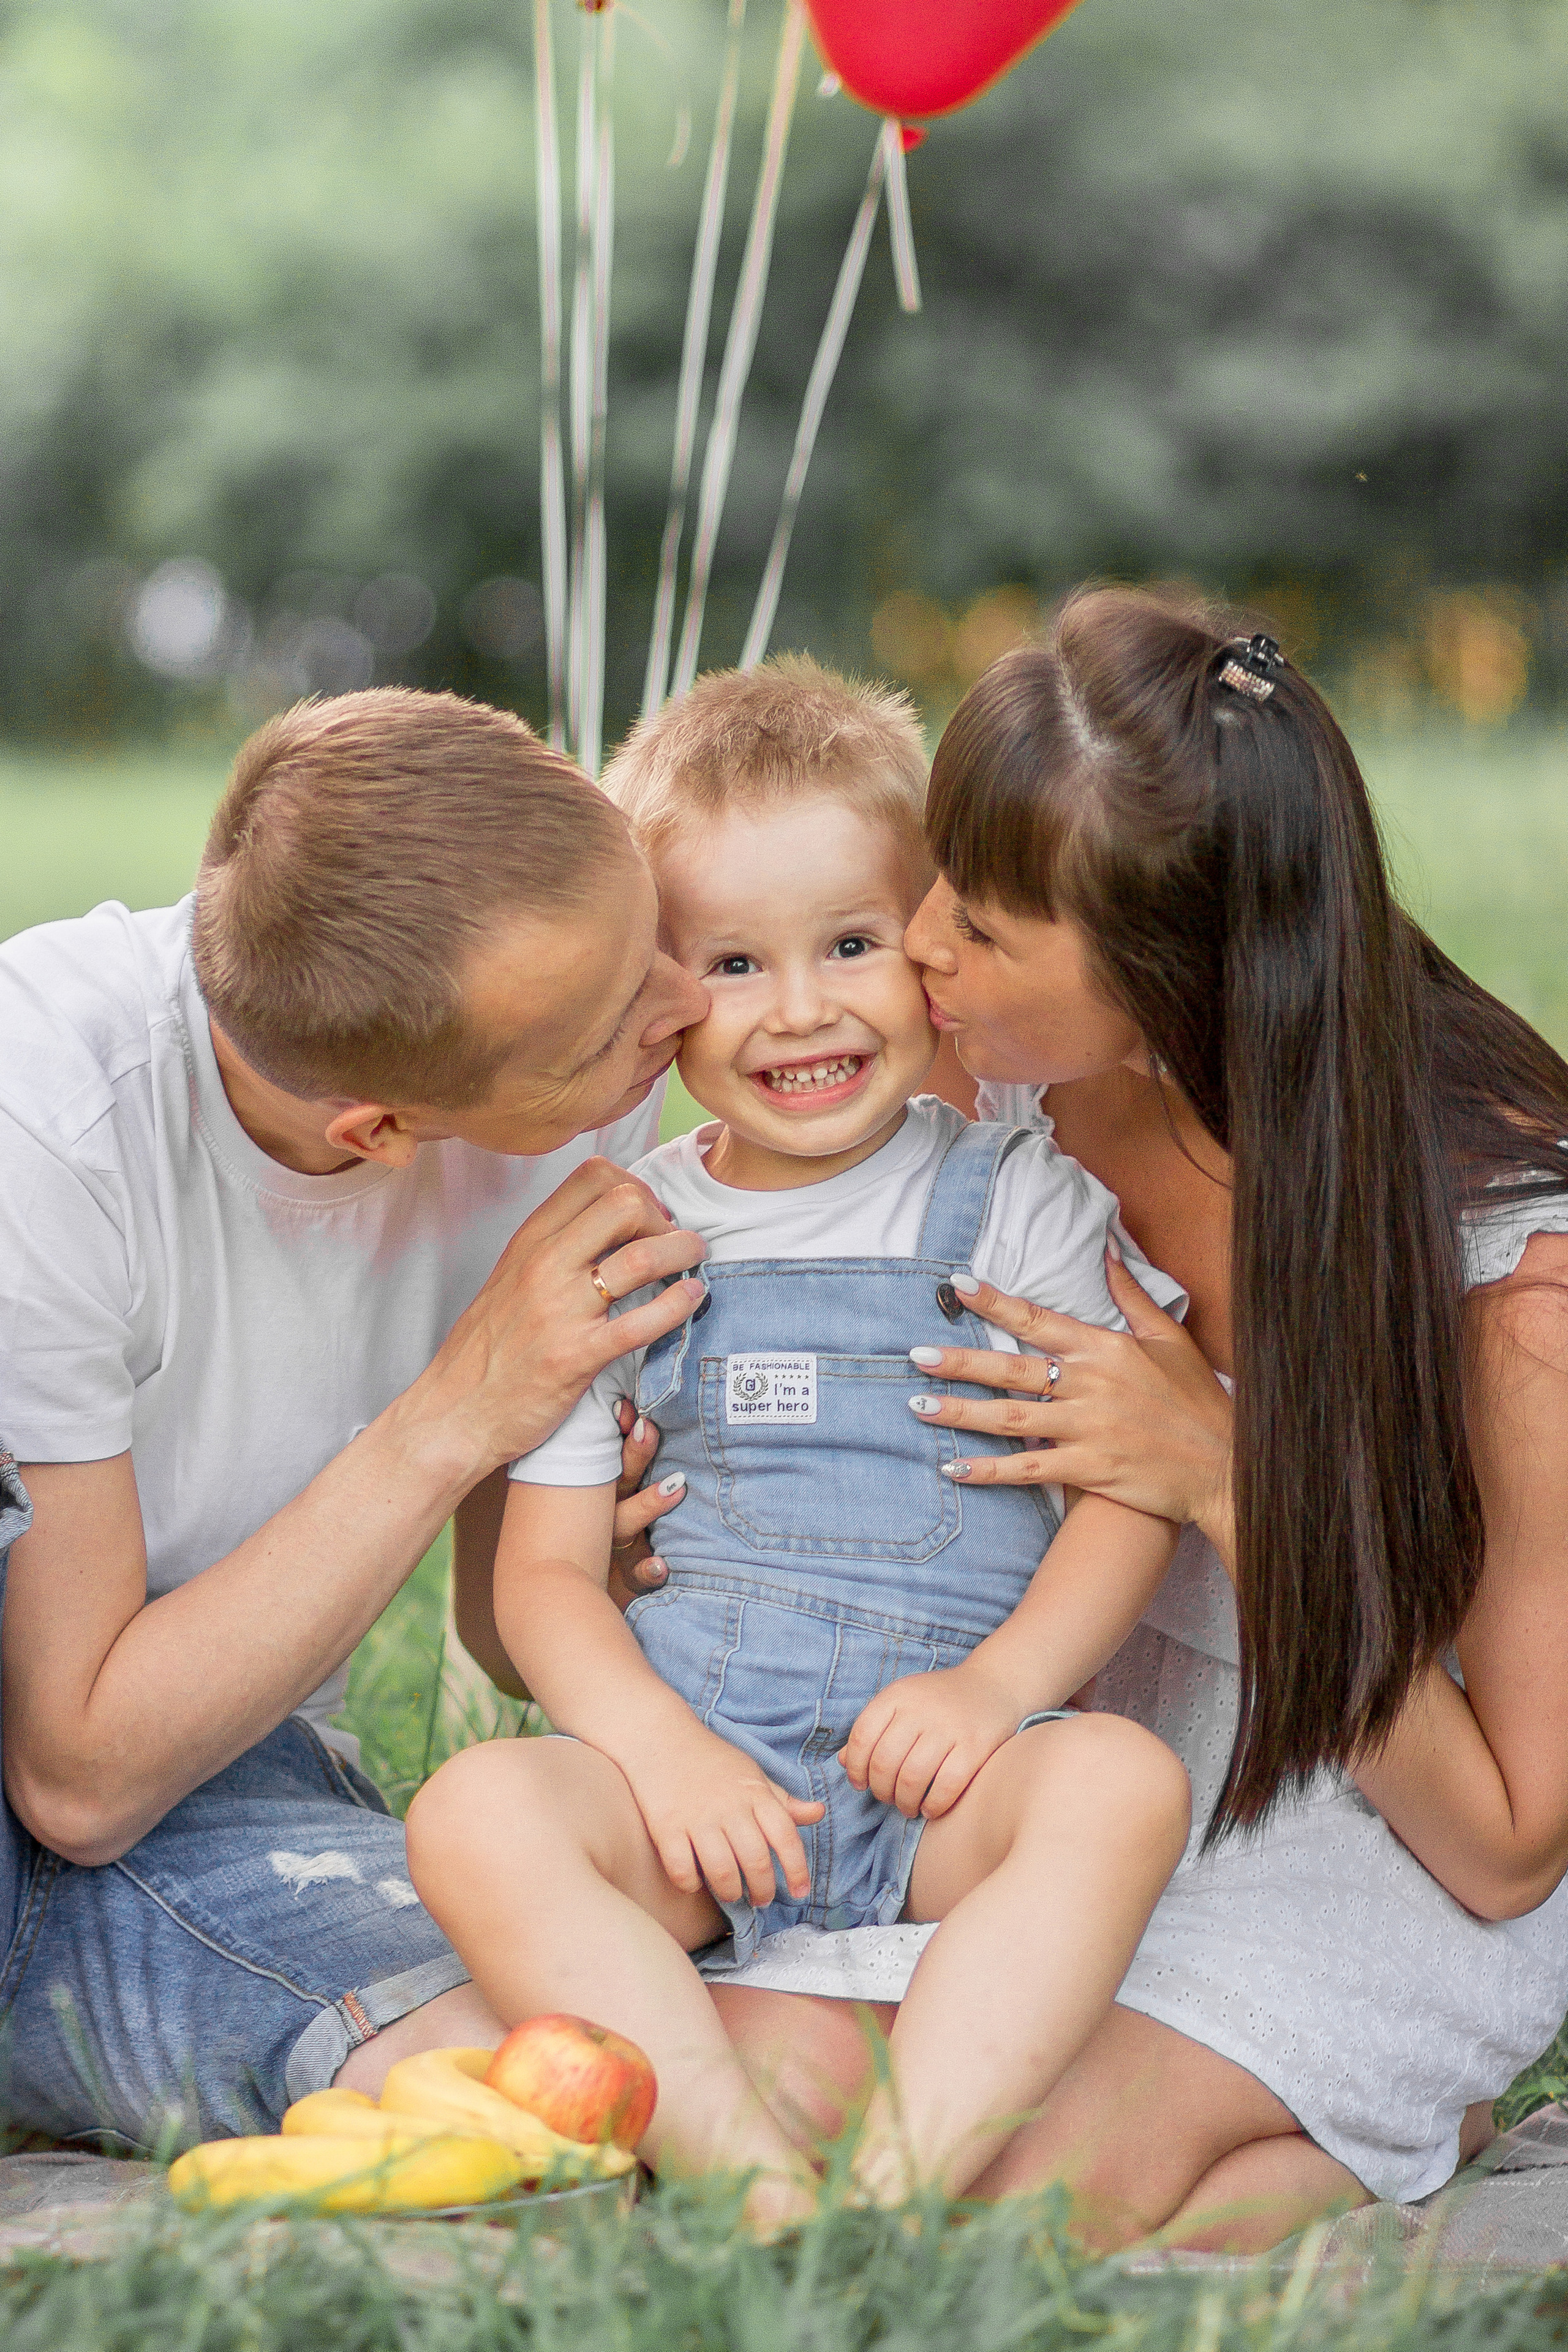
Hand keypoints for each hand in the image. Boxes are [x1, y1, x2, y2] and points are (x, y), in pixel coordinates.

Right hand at [415, 1157, 706, 1472]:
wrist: (453, 1413)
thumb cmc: (485, 1351)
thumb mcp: (509, 1280)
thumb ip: (553, 1249)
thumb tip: (607, 1229)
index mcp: (529, 1241)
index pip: (592, 1176)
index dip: (635, 1186)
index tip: (647, 1214)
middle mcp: (545, 1265)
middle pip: (624, 1203)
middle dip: (662, 1216)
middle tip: (673, 1241)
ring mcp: (561, 1310)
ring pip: (641, 1257)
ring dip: (682, 1252)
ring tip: (695, 1259)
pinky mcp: (577, 1356)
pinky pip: (642, 1322)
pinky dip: (679, 1305)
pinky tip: (692, 1299)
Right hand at [606, 1400, 677, 1611]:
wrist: (561, 1606)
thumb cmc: (599, 1545)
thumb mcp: (613, 1500)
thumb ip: (620, 1460)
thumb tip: (641, 1414)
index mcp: (598, 1494)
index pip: (604, 1456)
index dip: (615, 1432)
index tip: (627, 1406)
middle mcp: (602, 1517)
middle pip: (616, 1483)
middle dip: (634, 1456)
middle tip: (646, 1427)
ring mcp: (611, 1548)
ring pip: (624, 1524)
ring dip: (648, 1504)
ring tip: (675, 1486)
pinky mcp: (622, 1581)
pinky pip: (634, 1576)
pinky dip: (647, 1571)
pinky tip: (661, 1566)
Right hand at [627, 1722, 824, 1908]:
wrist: (661, 1737)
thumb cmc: (712, 1760)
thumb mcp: (752, 1774)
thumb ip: (783, 1800)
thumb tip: (818, 1813)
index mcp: (754, 1793)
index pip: (785, 1836)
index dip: (797, 1870)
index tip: (800, 1892)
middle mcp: (729, 1806)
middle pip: (756, 1861)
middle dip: (763, 1889)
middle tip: (762, 1898)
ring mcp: (696, 1817)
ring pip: (722, 1871)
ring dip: (730, 1892)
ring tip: (732, 1894)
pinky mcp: (666, 1827)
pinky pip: (682, 1869)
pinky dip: (691, 1884)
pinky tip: (696, 1882)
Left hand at [838, 1660, 1023, 1819]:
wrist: (993, 1684)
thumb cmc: (939, 1700)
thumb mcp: (903, 1702)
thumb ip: (874, 1729)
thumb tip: (841, 1762)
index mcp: (898, 1695)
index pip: (861, 1737)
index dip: (855, 1767)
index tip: (860, 1783)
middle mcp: (920, 1709)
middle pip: (885, 1762)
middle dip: (881, 1790)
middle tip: (888, 1798)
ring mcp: (949, 1727)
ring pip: (912, 1778)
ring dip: (904, 1802)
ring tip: (908, 1806)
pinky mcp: (976, 1747)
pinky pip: (946, 1786)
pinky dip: (933, 1805)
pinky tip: (930, 1808)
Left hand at [906, 1251, 1233, 1553]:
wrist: (1225, 1467)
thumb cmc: (1197, 1402)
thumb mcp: (1169, 1340)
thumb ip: (1132, 1294)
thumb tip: (1106, 1246)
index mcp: (1105, 1349)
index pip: (1038, 1319)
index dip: (995, 1302)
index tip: (958, 1286)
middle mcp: (1090, 1386)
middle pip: (1011, 1369)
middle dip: (959, 1361)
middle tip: (915, 1355)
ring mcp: (1087, 1430)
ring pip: (1010, 1419)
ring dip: (960, 1413)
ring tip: (918, 1405)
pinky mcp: (1088, 1470)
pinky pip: (1027, 1469)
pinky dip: (989, 1470)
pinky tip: (954, 1467)